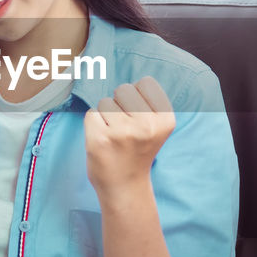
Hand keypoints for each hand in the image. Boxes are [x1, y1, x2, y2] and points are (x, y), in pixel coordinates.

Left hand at [84, 76, 175, 201]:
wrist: (125, 187)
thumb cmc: (137, 151)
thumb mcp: (154, 126)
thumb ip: (146, 102)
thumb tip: (114, 70)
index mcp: (165, 120)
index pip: (146, 83)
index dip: (138, 97)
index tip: (140, 117)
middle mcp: (146, 125)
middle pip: (124, 89)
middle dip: (120, 104)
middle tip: (125, 129)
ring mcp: (122, 132)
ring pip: (105, 101)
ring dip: (106, 116)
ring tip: (114, 136)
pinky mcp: (100, 139)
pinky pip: (91, 114)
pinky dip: (94, 125)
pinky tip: (103, 141)